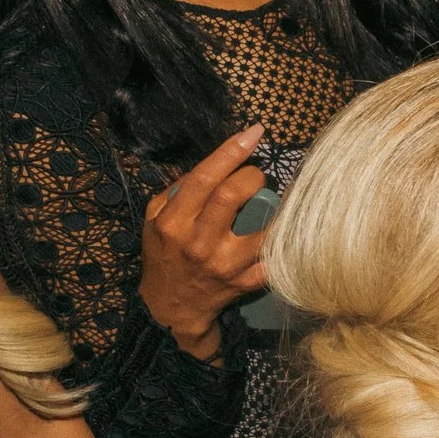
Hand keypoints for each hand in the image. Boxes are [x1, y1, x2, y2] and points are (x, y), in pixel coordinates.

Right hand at [141, 125, 268, 360]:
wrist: (173, 305)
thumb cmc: (165, 252)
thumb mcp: (155, 218)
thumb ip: (179, 189)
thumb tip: (217, 162)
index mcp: (173, 223)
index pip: (204, 179)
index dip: (232, 151)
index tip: (254, 132)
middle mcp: (199, 243)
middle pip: (233, 197)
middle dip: (254, 176)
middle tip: (257, 175)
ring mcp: (225, 266)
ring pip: (264, 227)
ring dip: (276, 207)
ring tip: (273, 201)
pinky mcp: (246, 283)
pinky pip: (275, 256)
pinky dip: (283, 239)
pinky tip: (282, 228)